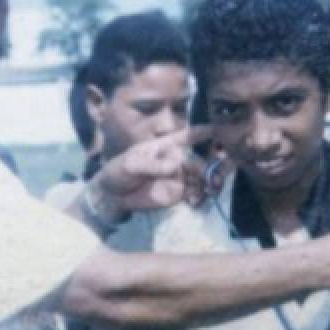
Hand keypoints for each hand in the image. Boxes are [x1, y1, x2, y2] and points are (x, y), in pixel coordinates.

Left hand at [93, 126, 212, 213]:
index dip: (201, 132)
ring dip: (209, 182)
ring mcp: (178, 178)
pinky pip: (195, 194)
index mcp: (165, 147)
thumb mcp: (131, 164)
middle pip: (198, 161)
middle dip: (209, 166)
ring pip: (201, 178)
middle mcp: (176, 160)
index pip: (185, 136)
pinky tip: (195, 200)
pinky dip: (200, 196)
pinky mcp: (177, 194)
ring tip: (211, 188)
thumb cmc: (119, 171)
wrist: (113, 196)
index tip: (216, 129)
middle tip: (215, 175)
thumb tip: (174, 166)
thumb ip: (152, 165)